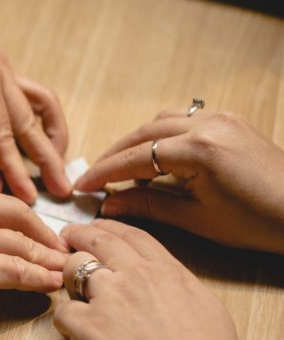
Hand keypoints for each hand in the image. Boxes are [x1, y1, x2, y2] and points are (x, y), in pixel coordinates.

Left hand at [0, 39, 71, 203]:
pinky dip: (38, 121)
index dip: (18, 172)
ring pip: (42, 104)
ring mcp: (1, 65)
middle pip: (30, 122)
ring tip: (58, 167)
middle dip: (47, 159)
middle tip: (62, 190)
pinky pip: (29, 97)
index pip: (5, 136)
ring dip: (52, 136)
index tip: (32, 198)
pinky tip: (42, 143)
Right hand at [0, 178, 67, 312]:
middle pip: (17, 217)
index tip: (23, 225)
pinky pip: (17, 272)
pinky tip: (52, 284)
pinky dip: (38, 278)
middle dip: (41, 231)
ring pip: (21, 245)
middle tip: (56, 243)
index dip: (13, 216)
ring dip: (46, 257)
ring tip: (64, 267)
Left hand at [54, 219, 240, 339]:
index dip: (111, 227)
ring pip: (72, 269)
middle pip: (97, 242)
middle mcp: (133, 275)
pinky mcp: (87, 325)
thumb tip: (173, 286)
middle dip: (78, 235)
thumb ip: (184, 288)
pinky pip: (62, 312)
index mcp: (164, 270)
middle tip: (68, 237)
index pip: (131, 235)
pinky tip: (72, 331)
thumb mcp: (208, 308)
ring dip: (68, 276)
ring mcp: (108, 297)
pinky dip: (64, 320)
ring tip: (69, 289)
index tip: (99, 227)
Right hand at [75, 109, 283, 253]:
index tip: (83, 186)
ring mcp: (220, 117)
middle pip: (143, 132)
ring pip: (161, 120)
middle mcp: (207, 124)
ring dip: (138, 142)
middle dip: (115, 155)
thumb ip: (149, 205)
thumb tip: (111, 203)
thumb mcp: (197, 219)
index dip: (105, 173)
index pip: (136, 157)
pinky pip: (183, 119)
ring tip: (125, 172)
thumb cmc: (256, 222)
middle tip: (96, 178)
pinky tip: (158, 159)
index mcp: (199, 150)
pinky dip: (162, 135)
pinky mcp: (229, 120)